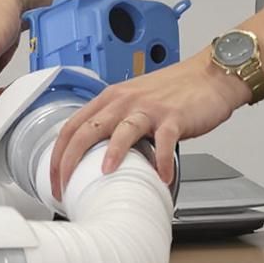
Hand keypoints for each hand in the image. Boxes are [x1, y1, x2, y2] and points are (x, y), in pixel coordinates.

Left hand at [46, 49, 247, 200]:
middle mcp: (124, 101)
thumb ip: (116, 124)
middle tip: (65, 188)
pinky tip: (161, 177)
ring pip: (121, 130)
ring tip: (104, 175)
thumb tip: (99, 157)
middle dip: (69, 161)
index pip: (71, 127)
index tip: (53, 180)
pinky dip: (162, 161)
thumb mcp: (134, 103)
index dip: (57, 155)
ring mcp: (148, 109)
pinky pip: (165, 141)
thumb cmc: (173, 92)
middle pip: (86, 131)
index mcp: (110, 99)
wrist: (210, 75)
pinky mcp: (174, 117)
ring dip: (111, 154)